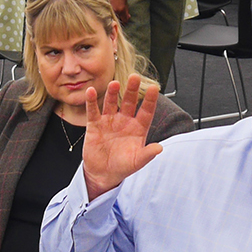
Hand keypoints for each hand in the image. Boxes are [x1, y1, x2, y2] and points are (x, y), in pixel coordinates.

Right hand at [82, 75, 162, 197]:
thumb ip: (147, 154)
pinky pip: (93, 111)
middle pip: (129, 102)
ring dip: (113, 93)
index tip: (154, 88)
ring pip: (112, 103)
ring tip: (115, 84)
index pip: (146, 111)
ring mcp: (109, 121)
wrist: (103, 174)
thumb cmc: (122, 166)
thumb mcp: (136, 162)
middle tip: (134, 77)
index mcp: (138, 128)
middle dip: (132, 90)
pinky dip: (91, 101)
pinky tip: (91, 92)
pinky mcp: (95, 125)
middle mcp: (124, 121)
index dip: (150, 100)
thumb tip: (159, 148)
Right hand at [99, 0, 130, 22]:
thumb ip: (126, 10)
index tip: (125, 19)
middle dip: (120, 20)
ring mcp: (109, 11)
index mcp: (121, 10)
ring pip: (112, 19)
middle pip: (118, 21)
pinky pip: (108, 15)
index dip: (125, 20)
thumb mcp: (125, 0)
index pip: (124, 20)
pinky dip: (110, 15)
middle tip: (120, 17)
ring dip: (114, 17)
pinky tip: (110, 11)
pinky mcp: (104, 10)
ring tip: (115, 13)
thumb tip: (128, 17)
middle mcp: (115, 12)